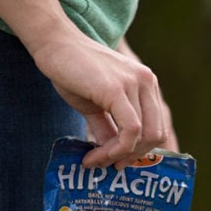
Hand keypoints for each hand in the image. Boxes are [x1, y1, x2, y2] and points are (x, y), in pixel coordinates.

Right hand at [0, 0, 171, 168]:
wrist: (53, 44)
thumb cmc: (71, 71)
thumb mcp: (95, 105)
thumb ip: (108, 128)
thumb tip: (113, 156)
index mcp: (146, 84)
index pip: (157, 126)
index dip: (141, 150)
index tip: (118, 162)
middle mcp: (147, 82)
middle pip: (156, 134)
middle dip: (133, 156)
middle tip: (109, 166)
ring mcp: (135, 83)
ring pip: (143, 135)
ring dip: (118, 156)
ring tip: (95, 161)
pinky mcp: (117, 89)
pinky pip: (129, 131)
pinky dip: (114, 150)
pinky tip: (93, 156)